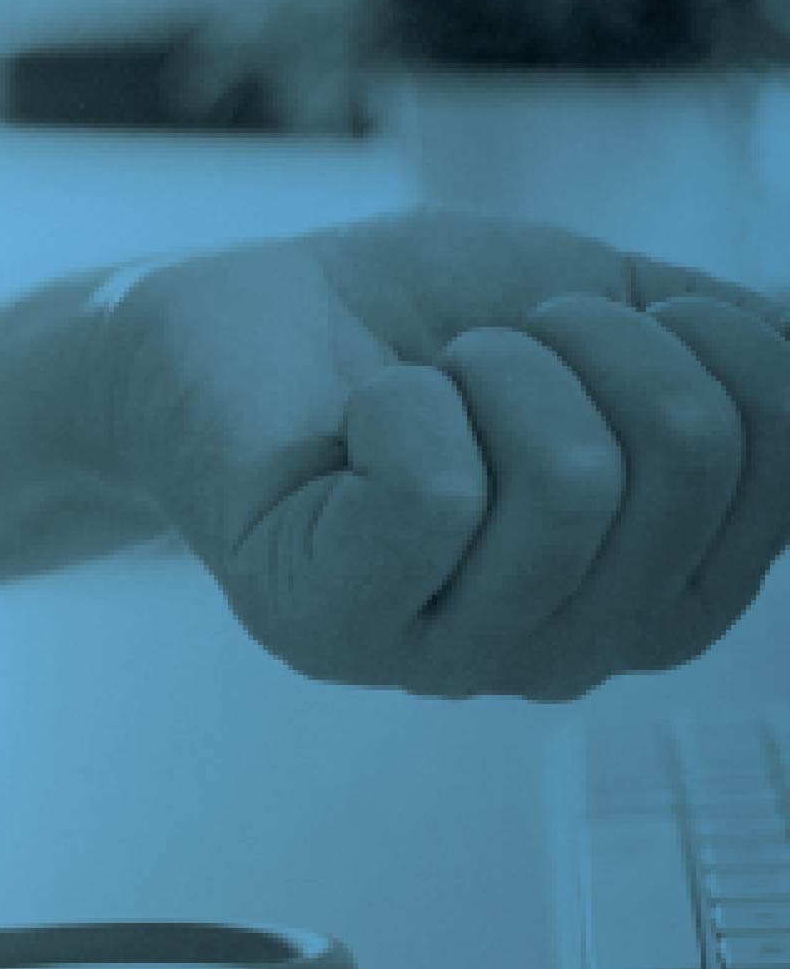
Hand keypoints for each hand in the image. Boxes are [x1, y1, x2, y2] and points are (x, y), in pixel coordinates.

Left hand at [95, 212, 789, 699]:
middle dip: (598, 338)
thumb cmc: (418, 323)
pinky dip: (404, 404)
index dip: (725, 343)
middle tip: (496, 347)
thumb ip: (758, 354)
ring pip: (570, 480)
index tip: (620, 320)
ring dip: (497, 367)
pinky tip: (355, 418)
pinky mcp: (329, 628)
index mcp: (664, 592)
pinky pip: (436, 494)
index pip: (789, 467)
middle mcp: (570, 652)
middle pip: (688, 462)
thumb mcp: (630, 311)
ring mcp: (446, 658)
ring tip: (430, 378)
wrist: (234, 315)